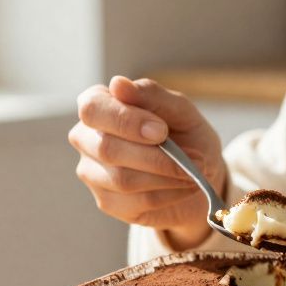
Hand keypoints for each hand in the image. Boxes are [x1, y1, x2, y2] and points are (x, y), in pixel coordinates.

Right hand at [70, 77, 225, 248]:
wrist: (199, 174)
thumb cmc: (184, 134)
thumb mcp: (179, 110)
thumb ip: (151, 95)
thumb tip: (118, 84)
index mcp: (99, 106)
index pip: (93, 108)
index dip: (126, 121)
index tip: (162, 130)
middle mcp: (87, 138)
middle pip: (106, 148)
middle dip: (155, 156)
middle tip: (192, 158)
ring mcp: (93, 173)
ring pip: (122, 179)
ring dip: (167, 176)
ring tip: (194, 172)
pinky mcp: (107, 202)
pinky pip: (136, 202)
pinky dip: (169, 194)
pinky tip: (185, 186)